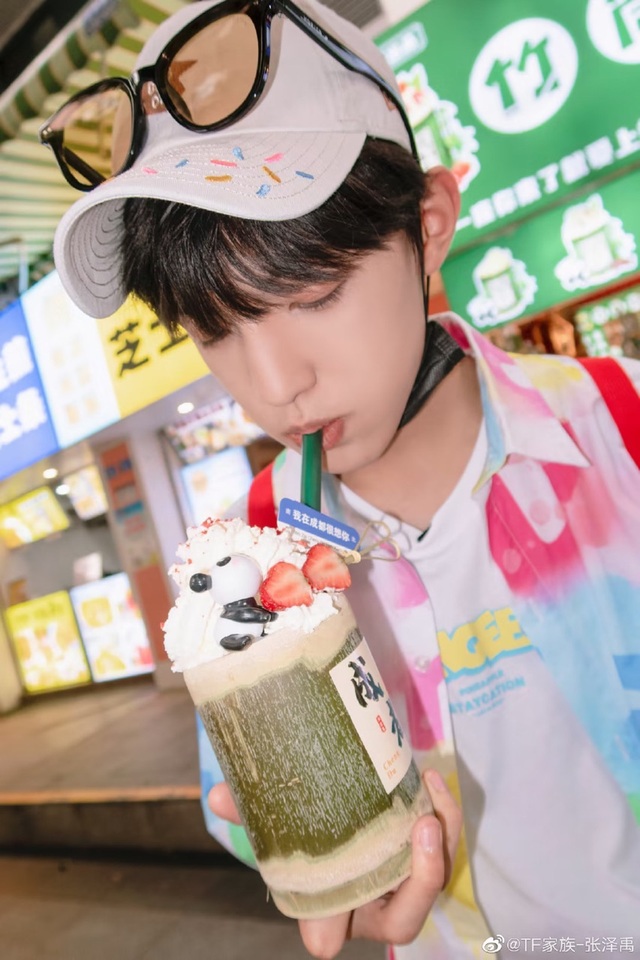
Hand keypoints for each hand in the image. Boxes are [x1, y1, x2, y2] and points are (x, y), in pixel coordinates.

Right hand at [209, 768, 461, 959]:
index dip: (326, 930)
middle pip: (402, 919)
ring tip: (430, 803)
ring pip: (433, 882)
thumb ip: (250, 810)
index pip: (327, 934)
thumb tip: (215, 796)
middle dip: (420, 881)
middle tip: (421, 828)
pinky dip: (443, 816)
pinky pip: (444, 848)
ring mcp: (402, 882)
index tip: (325, 929)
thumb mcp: (278, 818)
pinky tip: (429, 781)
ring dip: (440, 847)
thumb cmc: (306, 822)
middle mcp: (371, 904)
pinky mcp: (423, 852)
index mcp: (330, 908)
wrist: (340, 799)